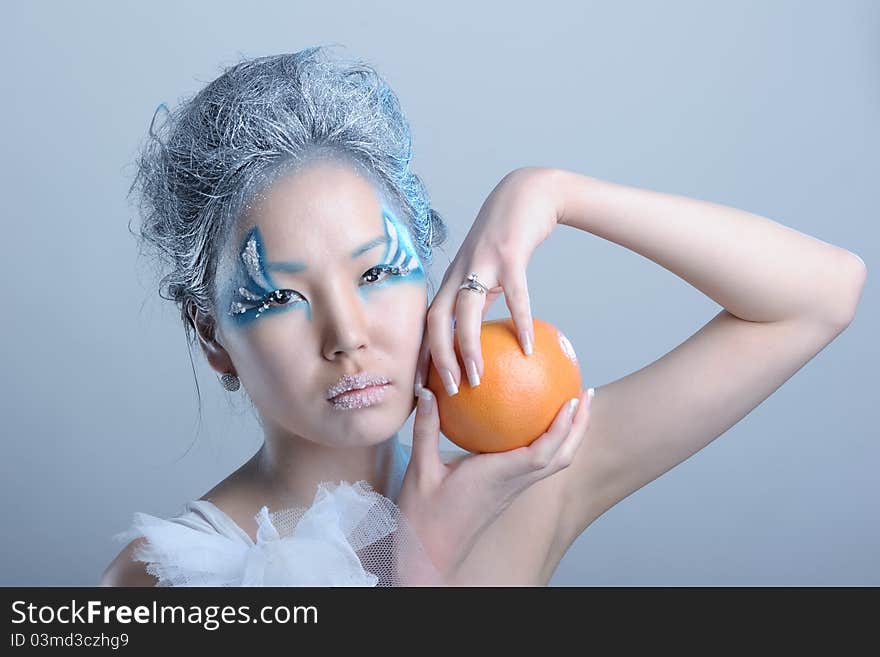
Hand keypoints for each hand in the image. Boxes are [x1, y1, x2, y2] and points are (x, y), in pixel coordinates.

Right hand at [396, 384, 591, 584]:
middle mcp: (512, 483)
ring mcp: (513, 489)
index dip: (561, 427)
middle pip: (560, 457)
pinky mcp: (508, 491)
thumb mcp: (420, 469)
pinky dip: (550, 442)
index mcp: (496, 477)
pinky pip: (538, 464)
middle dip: (579, 426)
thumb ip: (426, 429)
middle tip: (587, 393)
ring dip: (570, 435)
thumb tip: (427, 392)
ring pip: (554, 463)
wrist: (430, 554)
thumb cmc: (425, 517)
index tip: (573, 399)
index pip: (540, 454)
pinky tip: (539, 424)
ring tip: (574, 405)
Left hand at [414, 166, 563, 394]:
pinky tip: (528, 346)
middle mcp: (459, 271)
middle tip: (448, 391)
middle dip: (436, 358)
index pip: (427, 321)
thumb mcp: (490, 270)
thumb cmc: (509, 234)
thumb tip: (483, 337)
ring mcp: (482, 262)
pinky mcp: (509, 254)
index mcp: (453, 278)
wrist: (529, 192)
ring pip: (465, 311)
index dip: (421, 353)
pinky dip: (520, 322)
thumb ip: (483, 298)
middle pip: (435, 319)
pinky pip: (515, 294)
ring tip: (478, 379)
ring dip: (468, 348)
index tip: (423, 386)